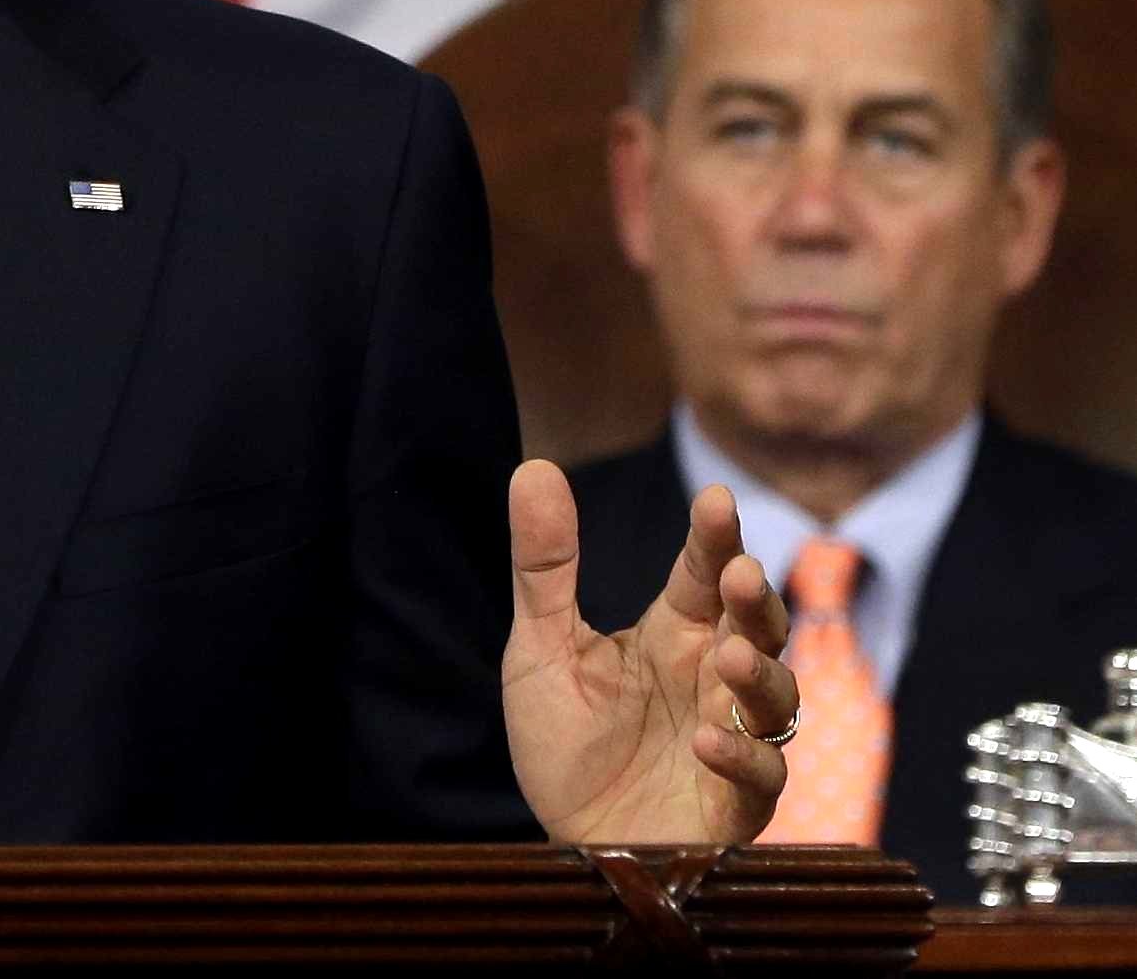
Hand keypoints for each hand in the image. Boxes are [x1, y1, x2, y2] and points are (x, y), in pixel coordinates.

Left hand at [500, 461, 796, 844]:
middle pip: (758, 627)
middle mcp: (713, 680)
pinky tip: (707, 742)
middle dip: (756, 599)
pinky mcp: (735, 804)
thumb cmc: (566, 745)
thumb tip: (534, 466)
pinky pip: (760, 778)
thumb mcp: (539, 648)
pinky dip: (740, 758)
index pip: (704, 575)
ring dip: (760, 675)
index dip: (715, 538)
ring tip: (731, 655)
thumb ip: (543, 566)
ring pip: (775, 699)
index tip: (716, 499)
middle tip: (741, 572)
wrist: (568, 844)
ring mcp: (734, 741)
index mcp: (674, 636)